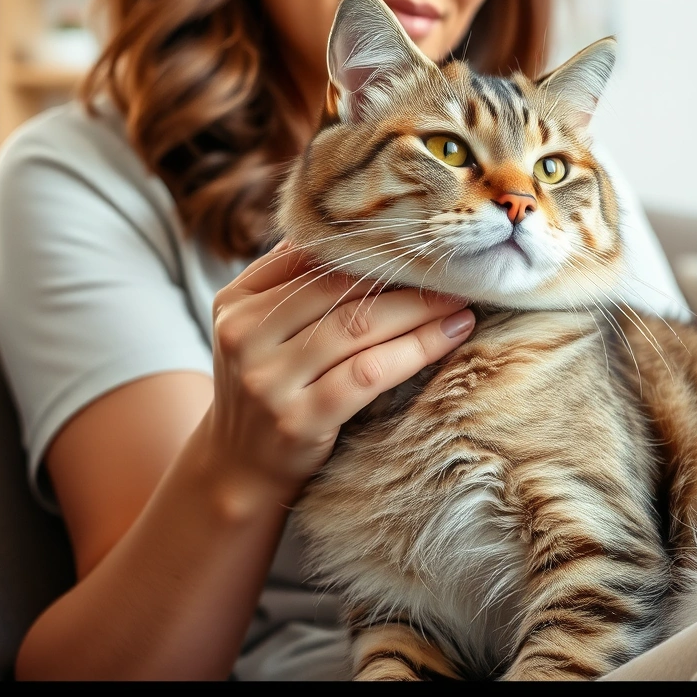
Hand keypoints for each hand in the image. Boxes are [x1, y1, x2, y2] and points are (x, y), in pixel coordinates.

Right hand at [200, 241, 474, 502]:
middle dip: (402, 275)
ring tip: (460, 299)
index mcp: (235, 302)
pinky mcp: (298, 420)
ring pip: (358, 327)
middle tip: (451, 265)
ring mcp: (268, 380)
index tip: (415, 235)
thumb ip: (292, 281)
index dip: (367, 242)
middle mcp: (243, 335)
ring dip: (419, 309)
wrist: (237, 471)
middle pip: (339, 288)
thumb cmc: (267, 386)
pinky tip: (450, 335)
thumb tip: (354, 226)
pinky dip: (417, 349)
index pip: (308, 255)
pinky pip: (369, 373)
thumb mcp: (257, 329)